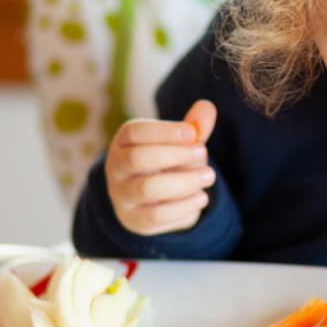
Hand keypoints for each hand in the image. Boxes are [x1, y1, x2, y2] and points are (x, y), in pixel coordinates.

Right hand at [105, 100, 217, 235]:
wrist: (153, 201)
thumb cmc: (167, 163)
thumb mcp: (180, 144)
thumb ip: (193, 128)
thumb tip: (207, 106)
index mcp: (124, 142)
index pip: (135, 132)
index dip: (164, 131)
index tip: (193, 133)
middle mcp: (116, 167)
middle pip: (137, 158)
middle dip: (174, 155)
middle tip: (203, 153)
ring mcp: (122, 195)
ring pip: (148, 188)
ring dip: (184, 182)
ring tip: (209, 176)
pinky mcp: (135, 220)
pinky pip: (157, 215)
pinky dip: (184, 206)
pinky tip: (202, 197)